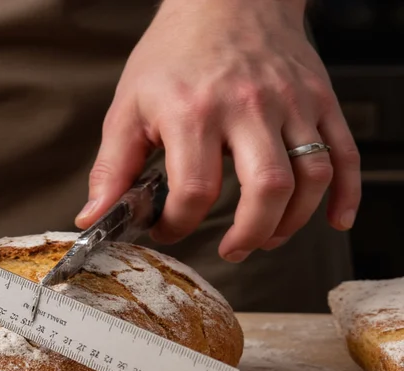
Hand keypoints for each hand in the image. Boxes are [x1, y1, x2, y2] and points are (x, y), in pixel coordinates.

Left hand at [78, 0, 360, 261]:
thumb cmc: (173, 53)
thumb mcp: (128, 107)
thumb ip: (113, 168)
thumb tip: (93, 218)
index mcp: (194, 112)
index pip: (194, 190)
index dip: (178, 224)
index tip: (167, 228)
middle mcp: (249, 107)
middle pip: (266, 189)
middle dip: (249, 234)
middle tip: (231, 250)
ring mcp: (292, 103)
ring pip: (311, 176)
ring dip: (291, 222)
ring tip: (265, 238)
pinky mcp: (320, 99)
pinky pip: (346, 153)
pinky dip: (345, 195)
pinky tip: (333, 222)